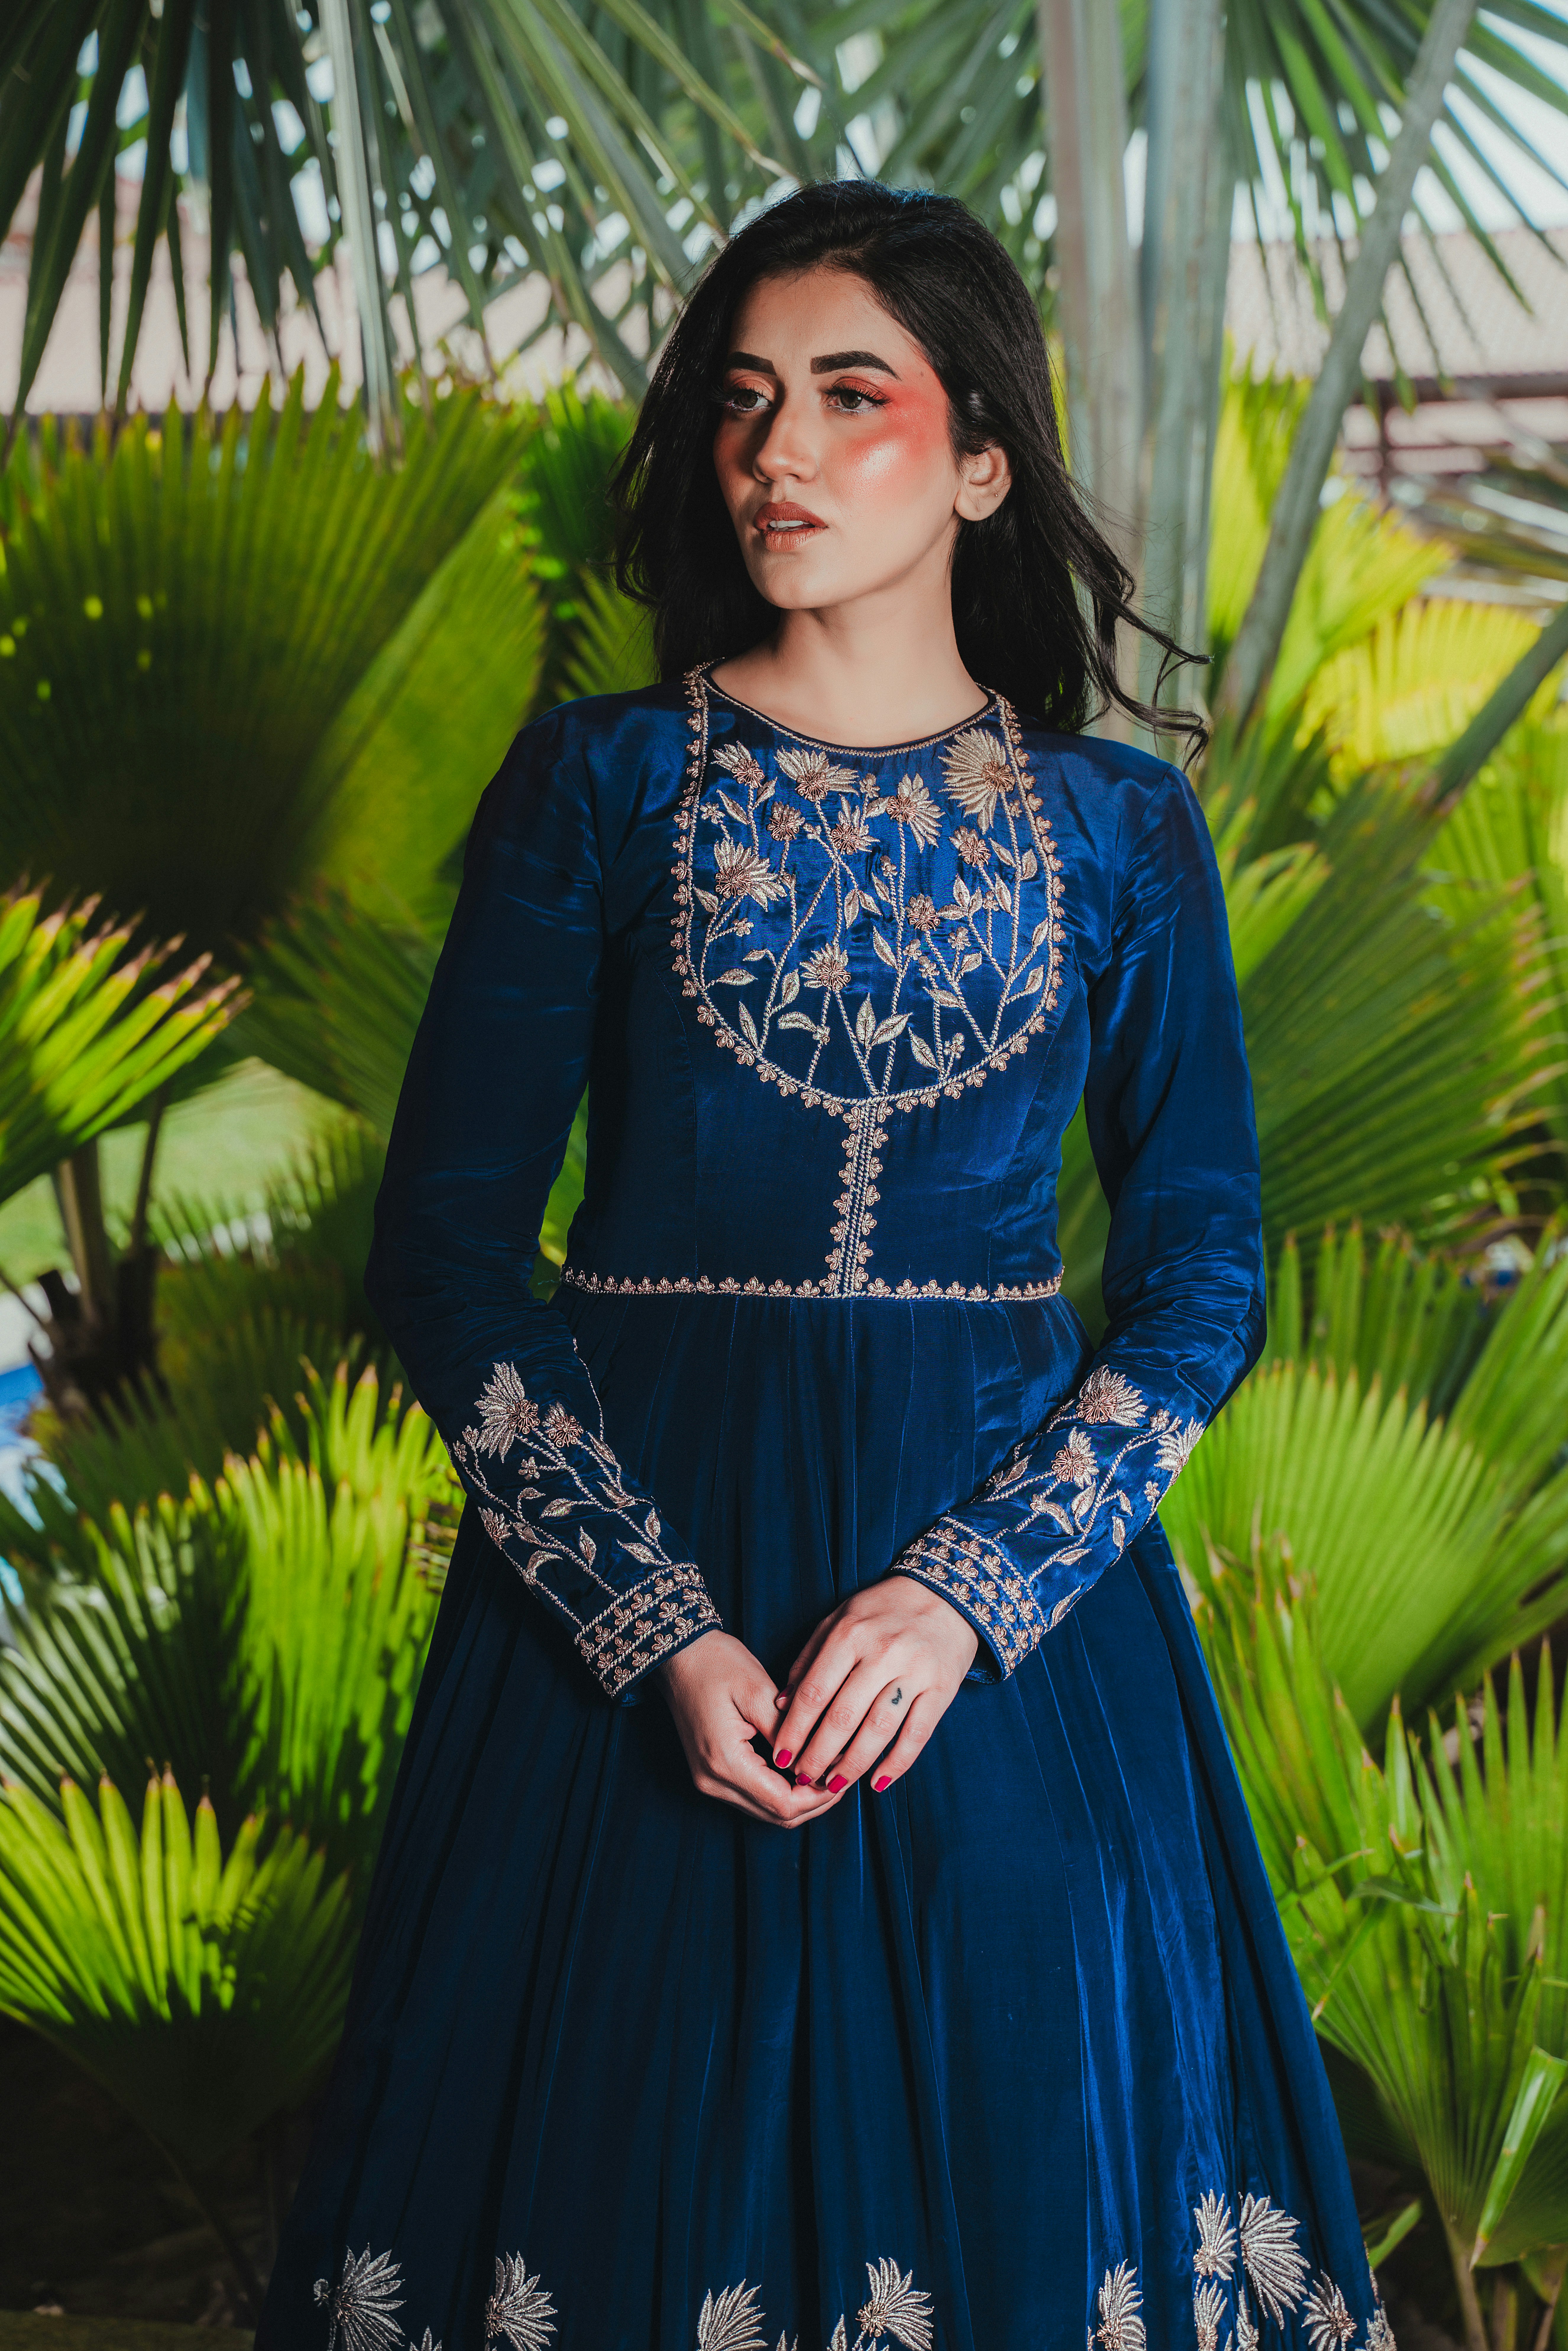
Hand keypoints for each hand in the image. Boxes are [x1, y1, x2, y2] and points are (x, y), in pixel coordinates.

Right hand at [655, 1630, 847, 1827]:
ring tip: (827, 1772)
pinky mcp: (710, 1773)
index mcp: (725, 1762)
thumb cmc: (716, 1663)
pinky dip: (780, 1790)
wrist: (678, 1655)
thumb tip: (818, 1761)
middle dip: (813, 1801)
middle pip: (775, 1815)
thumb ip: (788, 1733)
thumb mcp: (758, 1691)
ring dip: (799, 1798)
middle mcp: (713, 1781)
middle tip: (843, 1776)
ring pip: (765, 1809)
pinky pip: (753, 1795)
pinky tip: (801, 1770)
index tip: (844, 1776)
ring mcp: (709, 1780)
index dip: (819, 1796)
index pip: (783, 1803)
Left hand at [772, 1576, 978, 1796]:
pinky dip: (897, 1763)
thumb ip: (808, 1660)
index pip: (814, 1692)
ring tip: (833, 1785)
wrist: (946, 1594)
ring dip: (853, 1764)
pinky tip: (877, 1782)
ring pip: (879, 1729)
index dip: (795, 1729)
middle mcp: (882, 1652)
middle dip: (818, 1754)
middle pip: (843, 1716)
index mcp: (850, 1634)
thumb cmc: (882, 1610)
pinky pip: (917, 1734)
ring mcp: (915, 1671)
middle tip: (803, 1779)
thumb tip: (782, 1704)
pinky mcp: (942, 1688)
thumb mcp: (838, 1620)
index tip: (781, 1756)